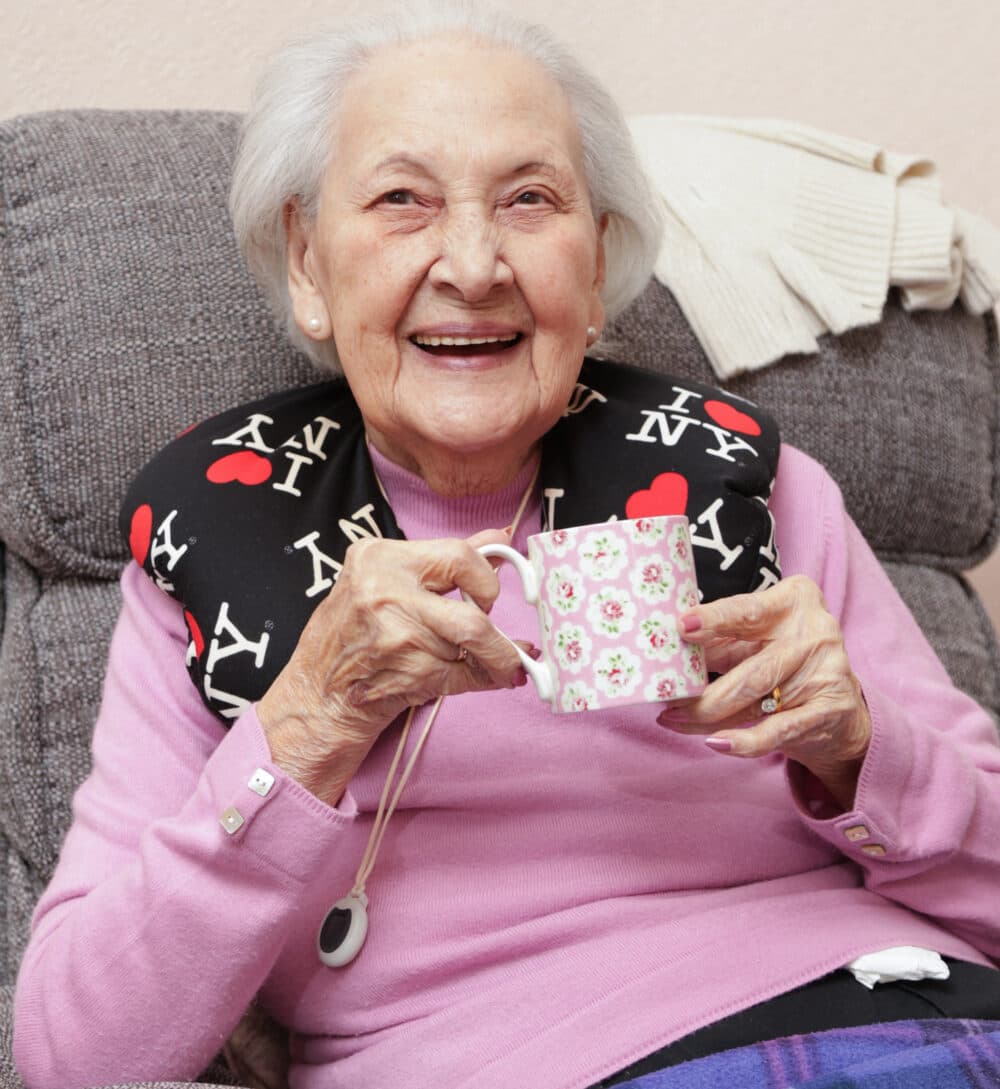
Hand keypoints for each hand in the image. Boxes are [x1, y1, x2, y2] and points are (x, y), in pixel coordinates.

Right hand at [258, 528, 527, 803]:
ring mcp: (394, 637)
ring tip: (495, 666)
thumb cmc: (352, 634)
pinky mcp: (403, 674)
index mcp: (381, 558)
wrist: (315, 695)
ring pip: (469, 651)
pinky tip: (485, 679)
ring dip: (490, 664)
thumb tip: (501, 537)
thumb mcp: (385, 581)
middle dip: (500, 641)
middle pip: (472, 616)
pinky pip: (462, 677)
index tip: (488, 595)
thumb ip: (445, 560)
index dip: (486, 579)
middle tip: (512, 650)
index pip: (460, 556)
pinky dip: (481, 681)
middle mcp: (385, 593)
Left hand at [656, 575, 871, 808]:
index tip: (682, 627)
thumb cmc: (782, 660)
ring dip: (708, 716)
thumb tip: (668, 650)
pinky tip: (715, 743)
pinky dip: (743, 742)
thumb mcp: (753, 639)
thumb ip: (718, 640)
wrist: (840, 707)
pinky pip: (777, 731)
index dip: (714, 619)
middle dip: (703, 691)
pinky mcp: (829, 711)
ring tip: (673, 720)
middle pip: (750, 668)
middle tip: (666, 700)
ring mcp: (826, 672)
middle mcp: (815, 632)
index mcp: (793, 601)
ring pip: (755, 702)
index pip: (747, 610)